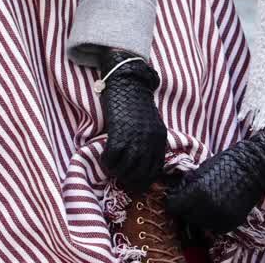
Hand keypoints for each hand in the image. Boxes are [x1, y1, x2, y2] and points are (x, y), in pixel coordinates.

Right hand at [99, 48, 167, 192]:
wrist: (128, 82)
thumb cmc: (136, 101)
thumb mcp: (150, 122)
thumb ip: (149, 139)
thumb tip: (142, 158)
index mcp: (160, 139)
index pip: (155, 169)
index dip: (143, 180)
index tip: (134, 181)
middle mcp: (150, 142)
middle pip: (141, 174)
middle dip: (129, 181)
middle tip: (120, 179)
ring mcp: (135, 139)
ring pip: (126, 170)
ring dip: (116, 173)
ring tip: (111, 169)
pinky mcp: (119, 135)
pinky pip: (112, 159)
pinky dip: (106, 162)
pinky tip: (104, 158)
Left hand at [166, 131, 264, 234]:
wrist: (255, 167)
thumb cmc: (227, 163)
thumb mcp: (202, 169)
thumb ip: (188, 185)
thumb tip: (176, 193)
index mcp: (198, 193)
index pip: (173, 206)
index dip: (174, 199)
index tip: (177, 195)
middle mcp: (207, 209)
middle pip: (185, 216)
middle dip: (186, 207)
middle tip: (193, 197)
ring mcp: (220, 218)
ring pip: (199, 223)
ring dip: (199, 214)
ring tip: (207, 201)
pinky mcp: (231, 224)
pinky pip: (214, 226)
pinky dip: (213, 218)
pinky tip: (218, 206)